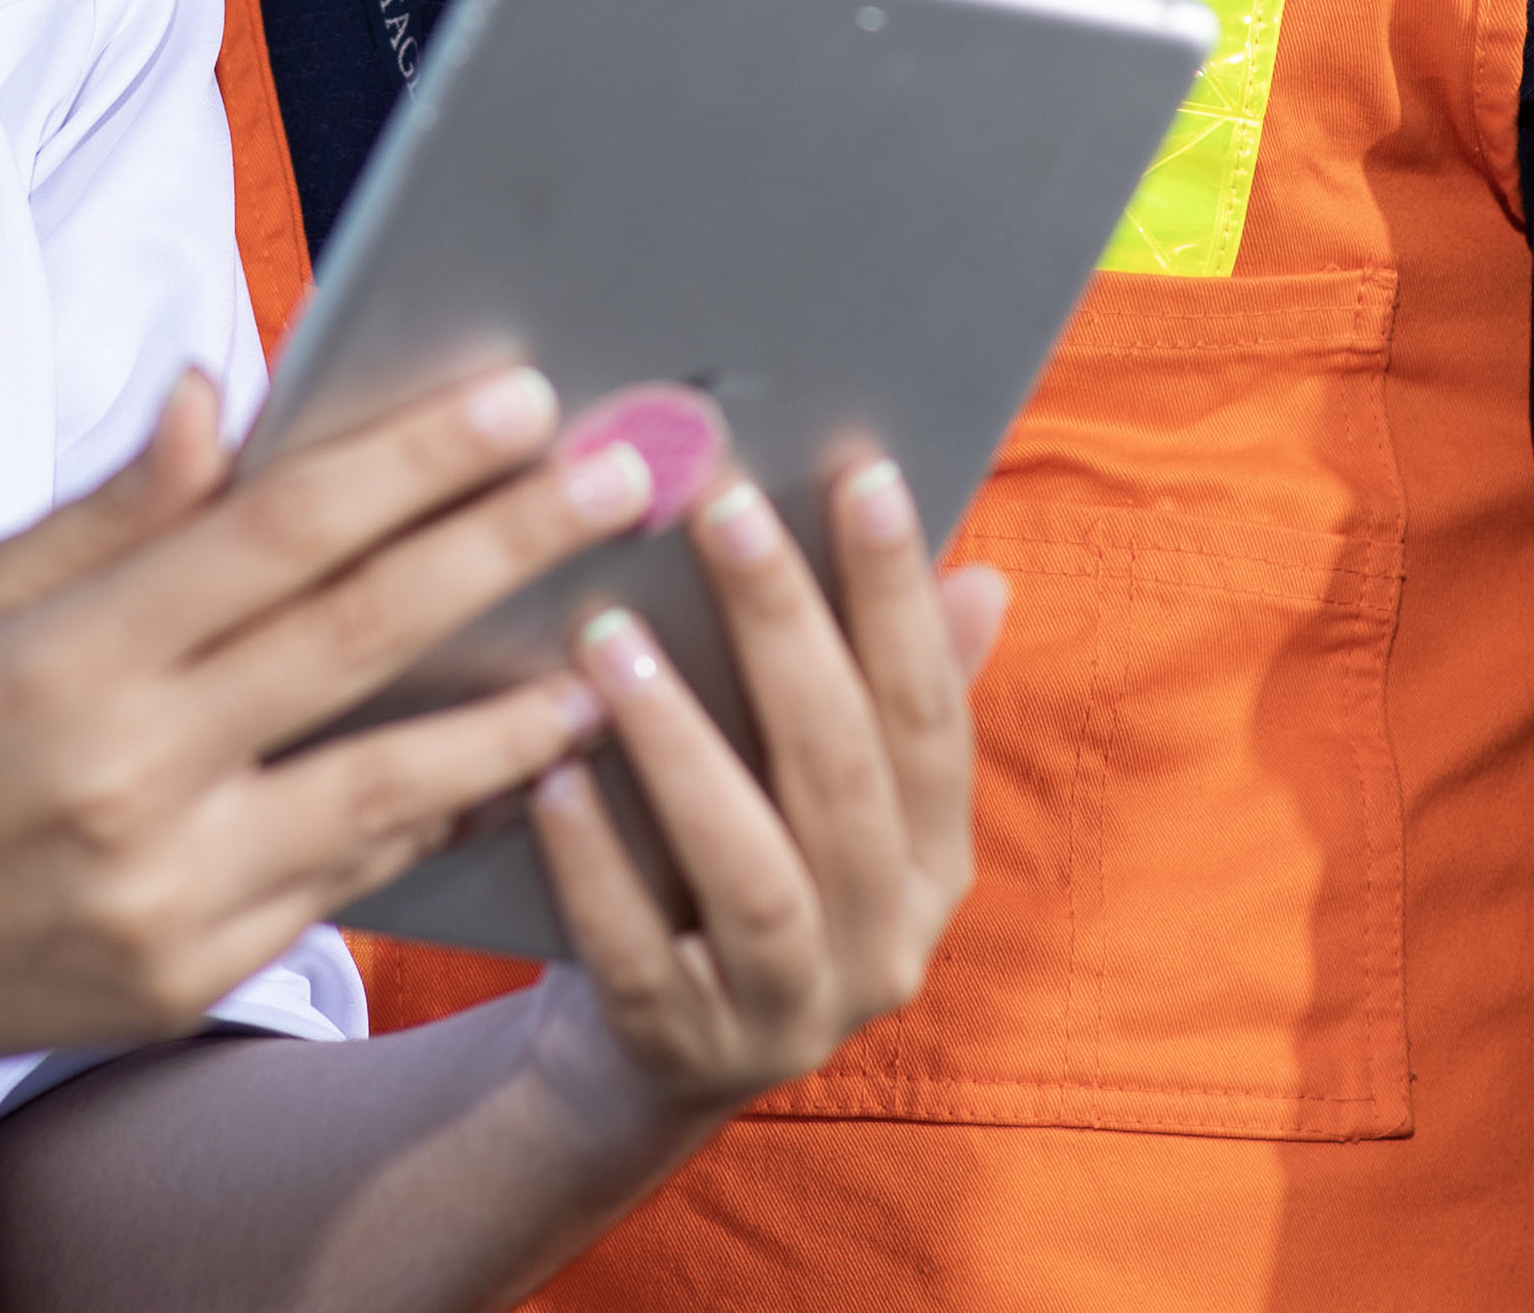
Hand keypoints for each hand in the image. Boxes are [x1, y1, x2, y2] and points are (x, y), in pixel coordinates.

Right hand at [0, 365, 658, 1110]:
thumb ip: (115, 511)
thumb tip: (221, 396)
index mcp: (69, 657)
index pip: (275, 532)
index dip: (409, 461)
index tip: (519, 398)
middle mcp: (127, 776)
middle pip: (358, 640)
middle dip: (505, 547)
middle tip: (625, 478)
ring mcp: (168, 891)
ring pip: (388, 784)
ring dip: (518, 709)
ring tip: (618, 641)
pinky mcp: (191, 975)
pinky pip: (351, 879)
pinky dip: (443, 815)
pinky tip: (521, 760)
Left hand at [524, 454, 1009, 1124]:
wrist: (637, 1061)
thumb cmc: (726, 874)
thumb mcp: (815, 794)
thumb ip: (887, 694)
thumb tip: (982, 574)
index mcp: (933, 863)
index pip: (928, 714)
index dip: (901, 597)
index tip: (865, 472)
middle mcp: (885, 942)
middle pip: (842, 772)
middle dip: (785, 629)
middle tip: (718, 506)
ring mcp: (789, 1009)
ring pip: (751, 870)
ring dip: (682, 743)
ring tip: (609, 637)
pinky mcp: (683, 1051)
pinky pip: (636, 953)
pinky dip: (594, 863)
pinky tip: (551, 774)